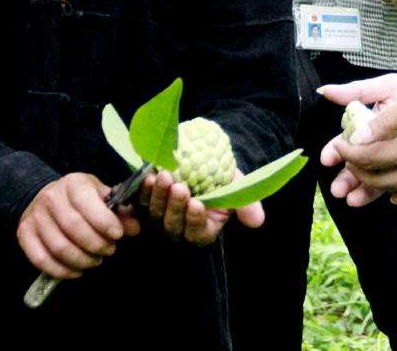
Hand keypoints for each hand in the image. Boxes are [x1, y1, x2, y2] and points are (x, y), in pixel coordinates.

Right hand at [18, 172, 141, 278]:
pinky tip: (77, 271)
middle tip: (109, 251)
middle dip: (96, 245)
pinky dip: (62, 271)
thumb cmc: (82, 199)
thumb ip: (121, 212)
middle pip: (73, 228)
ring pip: (58, 247)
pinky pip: (41, 259)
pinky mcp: (24, 234)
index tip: (117, 236)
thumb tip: (136, 228)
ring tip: (96, 261)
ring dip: (82, 260)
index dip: (103, 222)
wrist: (46, 197)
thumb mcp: (103, 197)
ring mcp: (35, 216)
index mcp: (74, 183)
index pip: (86, 203)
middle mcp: (51, 197)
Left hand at [138, 168, 263, 246]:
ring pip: (154, 214)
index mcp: (202, 231)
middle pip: (172, 226)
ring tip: (162, 177)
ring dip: (157, 197)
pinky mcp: (144, 203)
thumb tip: (257, 221)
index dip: (195, 221)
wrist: (199, 163)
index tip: (198, 204)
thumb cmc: (221, 180)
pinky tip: (146, 176)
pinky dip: (142, 191)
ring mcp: (159, 218)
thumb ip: (247, 205)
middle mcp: (178, 230)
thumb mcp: (236, 189)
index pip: (197, 234)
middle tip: (179, 187)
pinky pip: (139, 201)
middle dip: (175, 206)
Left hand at [319, 75, 396, 206]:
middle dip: (355, 175)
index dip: (347, 154)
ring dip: (372, 186)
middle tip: (342, 165)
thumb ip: (384, 120)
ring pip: (395, 187)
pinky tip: (390, 194)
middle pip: (378, 181)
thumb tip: (358, 137)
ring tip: (354, 188)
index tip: (335, 148)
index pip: (369, 159)